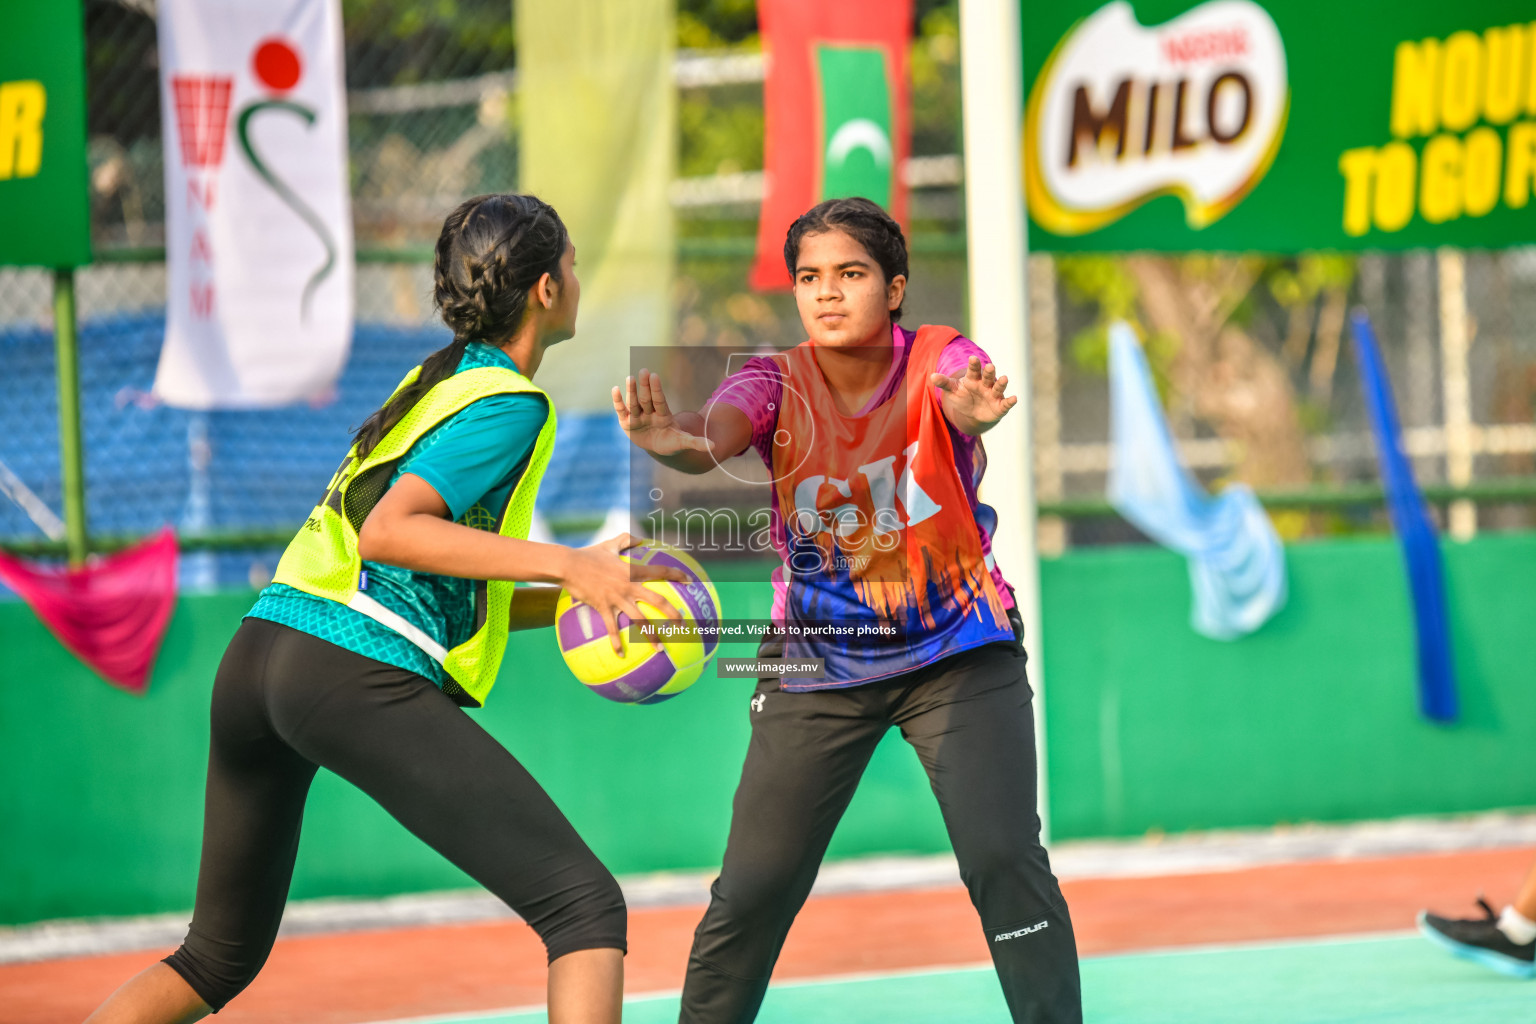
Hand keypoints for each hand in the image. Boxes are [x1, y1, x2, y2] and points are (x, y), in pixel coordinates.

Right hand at [560, 533, 686, 653]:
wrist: (569, 565)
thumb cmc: (588, 554)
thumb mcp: (609, 544)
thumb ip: (626, 540)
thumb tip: (639, 539)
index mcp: (633, 571)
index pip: (661, 571)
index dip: (677, 575)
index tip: (690, 582)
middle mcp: (629, 586)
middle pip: (658, 601)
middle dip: (673, 613)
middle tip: (683, 625)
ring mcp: (617, 598)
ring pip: (640, 620)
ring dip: (651, 635)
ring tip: (661, 649)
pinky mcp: (604, 607)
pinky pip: (612, 628)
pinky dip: (616, 642)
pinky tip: (620, 654)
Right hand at [612, 370, 714, 456]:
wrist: (659, 447)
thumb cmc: (671, 442)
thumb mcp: (683, 442)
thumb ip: (696, 443)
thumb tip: (714, 446)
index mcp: (663, 415)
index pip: (660, 401)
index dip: (657, 389)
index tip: (655, 376)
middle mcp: (650, 412)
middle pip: (647, 399)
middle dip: (645, 386)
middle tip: (643, 371)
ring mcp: (638, 417)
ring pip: (635, 402)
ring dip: (632, 390)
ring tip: (630, 377)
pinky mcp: (627, 423)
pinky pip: (622, 410)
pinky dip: (618, 401)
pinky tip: (615, 389)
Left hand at [930, 356, 1018, 435]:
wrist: (974, 413)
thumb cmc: (963, 397)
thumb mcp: (952, 390)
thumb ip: (944, 383)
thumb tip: (932, 376)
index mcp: (973, 378)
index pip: (973, 370)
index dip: (973, 364)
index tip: (972, 358)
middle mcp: (985, 384)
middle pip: (987, 376)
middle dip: (988, 371)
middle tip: (989, 366)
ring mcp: (994, 394)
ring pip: (998, 387)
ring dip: (1001, 383)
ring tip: (1004, 378)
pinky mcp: (1000, 406)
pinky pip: (1006, 403)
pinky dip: (1010, 401)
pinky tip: (1014, 398)